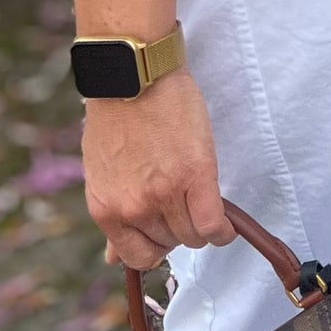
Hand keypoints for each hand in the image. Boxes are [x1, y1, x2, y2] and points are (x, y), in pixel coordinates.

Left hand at [82, 68, 236, 269]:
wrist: (135, 72)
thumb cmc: (118, 114)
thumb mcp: (103, 170)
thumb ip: (113, 213)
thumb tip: (111, 257)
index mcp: (107, 209)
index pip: (138, 257)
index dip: (157, 243)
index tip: (166, 226)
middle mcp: (134, 208)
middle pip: (171, 243)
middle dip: (179, 226)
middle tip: (183, 199)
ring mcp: (165, 193)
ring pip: (194, 235)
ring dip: (202, 223)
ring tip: (203, 199)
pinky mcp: (195, 174)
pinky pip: (214, 224)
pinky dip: (224, 228)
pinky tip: (227, 221)